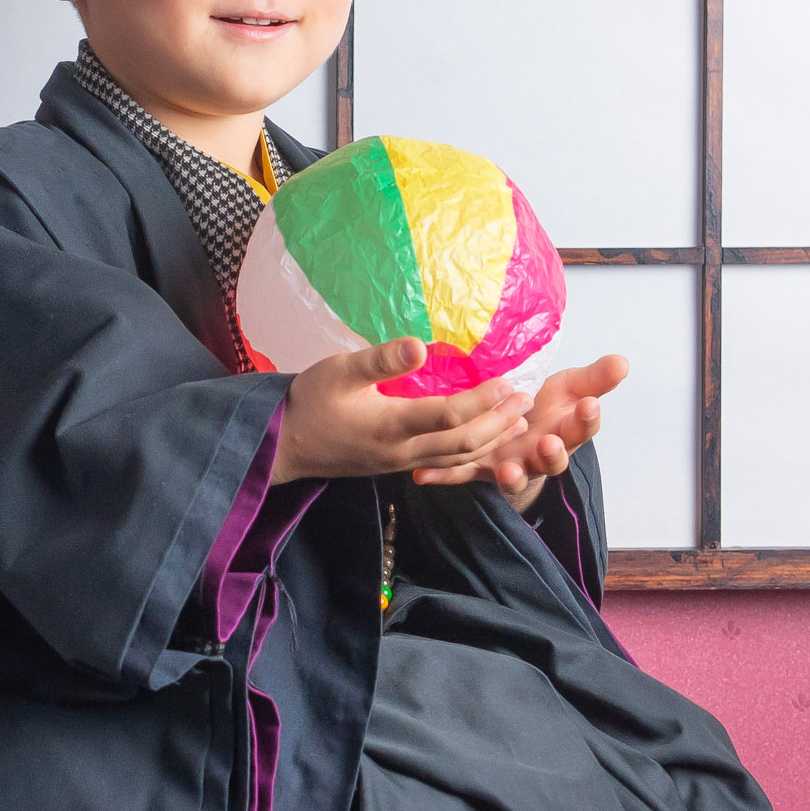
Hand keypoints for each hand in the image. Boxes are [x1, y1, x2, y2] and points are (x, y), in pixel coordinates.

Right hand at [275, 339, 531, 482]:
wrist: (283, 445)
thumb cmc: (309, 401)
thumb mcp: (339, 370)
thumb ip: (380, 360)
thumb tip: (420, 345)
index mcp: (390, 426)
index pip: (449, 416)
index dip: (483, 400)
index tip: (507, 380)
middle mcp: (402, 451)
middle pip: (464, 443)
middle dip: (499, 422)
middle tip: (526, 400)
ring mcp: (400, 464)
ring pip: (457, 458)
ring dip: (491, 440)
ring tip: (518, 421)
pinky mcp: (396, 466)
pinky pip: (444, 464)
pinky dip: (470, 452)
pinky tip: (481, 440)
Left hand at [410, 354, 628, 511]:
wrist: (518, 436)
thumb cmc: (545, 409)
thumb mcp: (571, 390)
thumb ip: (594, 379)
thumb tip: (623, 361)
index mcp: (564, 433)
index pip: (582, 428)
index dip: (587, 419)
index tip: (590, 404)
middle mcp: (538, 455)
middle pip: (550, 460)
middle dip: (551, 454)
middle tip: (549, 443)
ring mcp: (508, 466)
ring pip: (512, 475)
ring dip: (511, 475)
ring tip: (508, 471)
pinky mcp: (477, 470)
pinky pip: (460, 475)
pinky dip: (443, 476)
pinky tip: (423, 475)